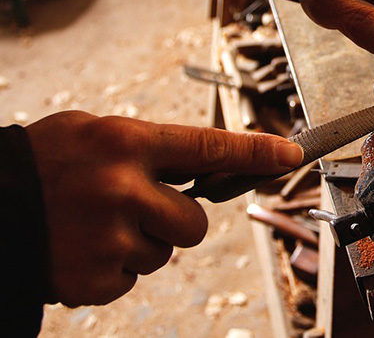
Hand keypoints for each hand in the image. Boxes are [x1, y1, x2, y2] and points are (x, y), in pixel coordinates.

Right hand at [25, 111, 302, 306]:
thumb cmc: (45, 162)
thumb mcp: (95, 133)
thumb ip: (151, 147)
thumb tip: (210, 163)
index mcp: (127, 143)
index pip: (209, 147)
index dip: (256, 152)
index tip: (290, 154)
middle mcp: (124, 188)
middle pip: (196, 223)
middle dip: (174, 221)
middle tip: (132, 209)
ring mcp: (109, 237)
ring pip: (164, 252)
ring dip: (138, 243)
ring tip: (93, 225)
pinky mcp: (95, 278)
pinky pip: (132, 278)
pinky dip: (112, 269)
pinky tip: (79, 248)